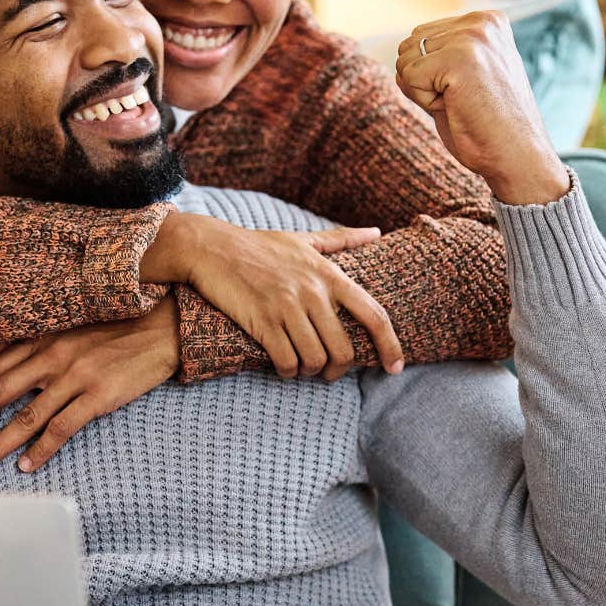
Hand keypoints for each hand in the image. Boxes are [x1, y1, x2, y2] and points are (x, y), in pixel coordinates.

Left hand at [0, 296, 181, 473]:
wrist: (164, 326)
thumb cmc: (120, 325)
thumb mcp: (73, 324)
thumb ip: (37, 339)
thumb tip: (1, 349)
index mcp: (45, 338)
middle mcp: (53, 357)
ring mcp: (75, 377)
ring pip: (25, 416)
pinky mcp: (98, 396)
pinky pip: (62, 428)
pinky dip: (40, 450)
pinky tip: (25, 466)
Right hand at [150, 213, 403, 379]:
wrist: (211, 247)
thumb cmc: (258, 245)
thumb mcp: (304, 239)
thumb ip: (342, 240)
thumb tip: (377, 232)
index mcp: (329, 274)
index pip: (374, 315)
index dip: (390, 346)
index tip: (395, 368)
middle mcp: (313, 291)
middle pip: (344, 349)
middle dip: (338, 370)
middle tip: (328, 373)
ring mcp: (287, 306)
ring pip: (316, 359)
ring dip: (311, 371)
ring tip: (303, 368)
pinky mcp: (262, 319)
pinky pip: (287, 361)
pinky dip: (288, 371)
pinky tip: (283, 366)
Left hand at [394, 11, 570, 204]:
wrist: (519, 158)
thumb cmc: (488, 126)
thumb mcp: (467, 75)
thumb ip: (442, 54)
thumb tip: (402, 49)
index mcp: (487, 21)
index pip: (422, 36)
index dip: (433, 74)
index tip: (469, 91)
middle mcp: (481, 22)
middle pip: (409, 46)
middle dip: (425, 80)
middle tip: (463, 101)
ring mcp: (472, 37)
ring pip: (405, 61)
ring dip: (424, 91)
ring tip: (462, 103)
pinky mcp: (460, 58)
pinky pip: (408, 77)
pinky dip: (424, 101)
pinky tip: (457, 108)